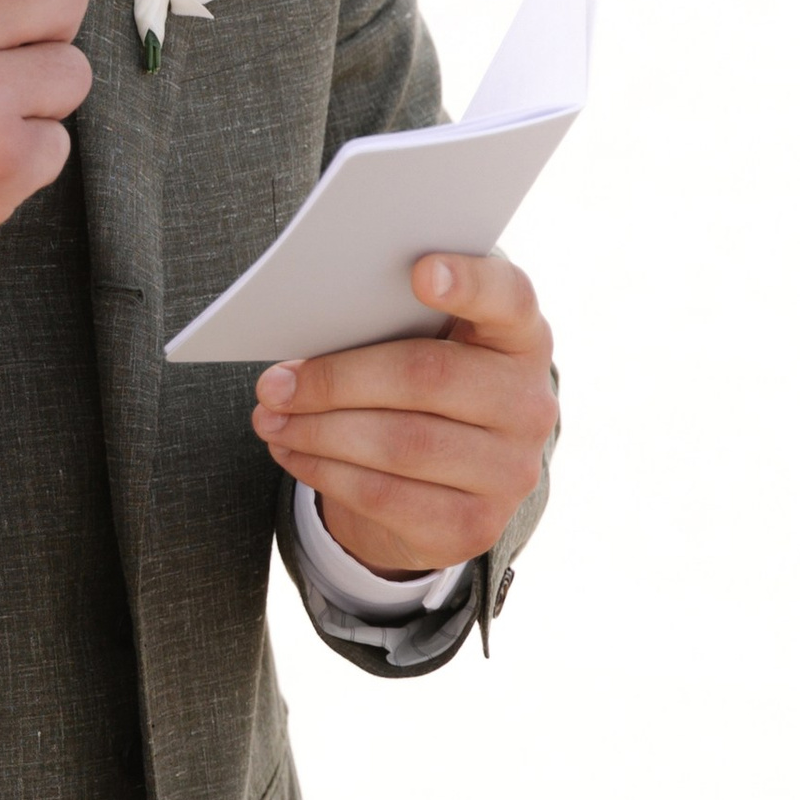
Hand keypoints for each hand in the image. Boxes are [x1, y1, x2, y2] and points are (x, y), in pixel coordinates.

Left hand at [252, 253, 555, 578]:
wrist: (449, 484)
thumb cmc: (424, 389)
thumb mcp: (423, 348)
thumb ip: (389, 325)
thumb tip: (299, 350)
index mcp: (521, 339)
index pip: (510, 299)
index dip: (470, 283)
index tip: (420, 271)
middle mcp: (529, 405)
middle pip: (427, 376)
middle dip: (338, 379)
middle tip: (275, 383)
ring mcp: (509, 472)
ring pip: (400, 444)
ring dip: (319, 431)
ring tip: (270, 419)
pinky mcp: (474, 527)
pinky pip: (385, 496)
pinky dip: (325, 472)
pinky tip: (291, 452)